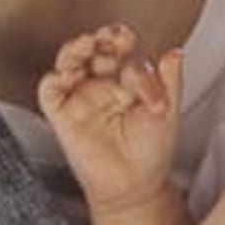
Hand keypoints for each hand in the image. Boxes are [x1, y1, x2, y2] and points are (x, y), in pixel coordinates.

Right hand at [38, 24, 184, 218]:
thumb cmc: (151, 151)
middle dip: (101, 38)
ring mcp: (81, 97)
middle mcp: (102, 84)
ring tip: (87, 44)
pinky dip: (52, 79)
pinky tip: (66, 74)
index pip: (124, 51)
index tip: (129, 40)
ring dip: (75, 48)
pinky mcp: (63, 115)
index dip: (125, 42)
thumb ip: (170, 82)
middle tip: (112, 39)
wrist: (134, 186)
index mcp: (127, 79)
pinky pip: (49, 91)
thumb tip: (175, 53)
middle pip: (94, 48)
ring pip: (68, 61)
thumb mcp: (167, 112)